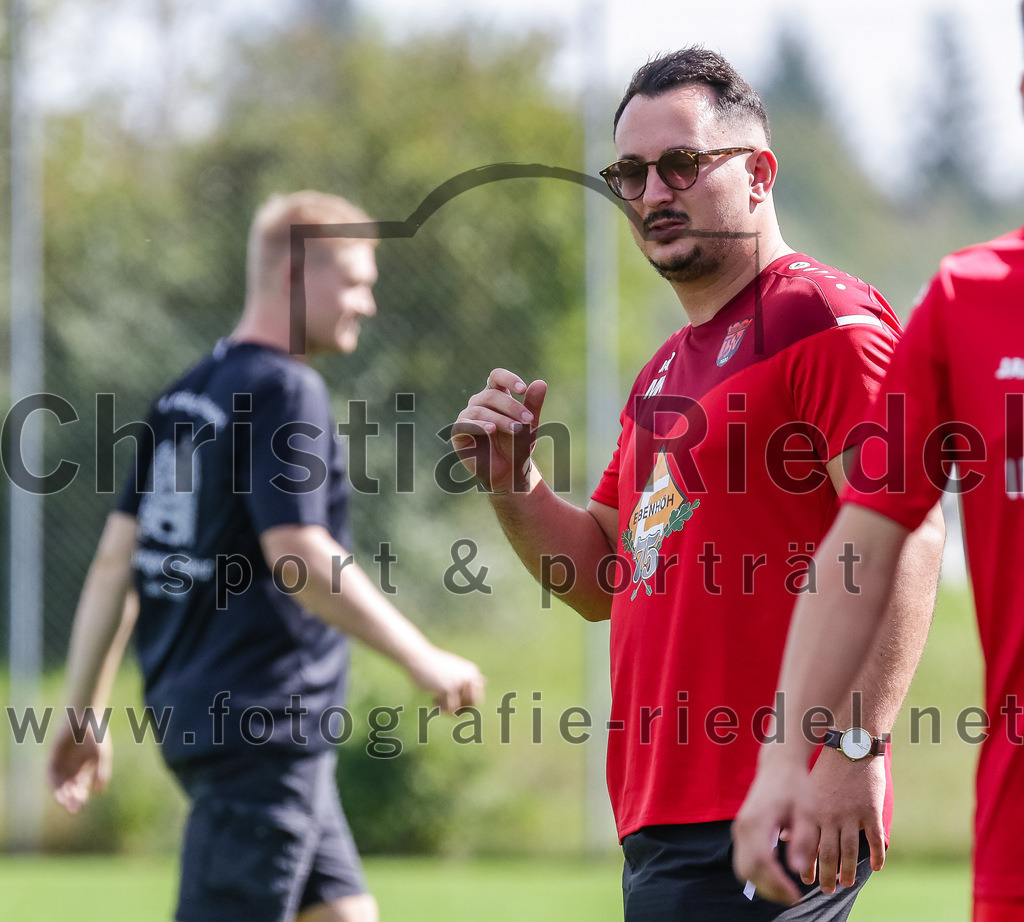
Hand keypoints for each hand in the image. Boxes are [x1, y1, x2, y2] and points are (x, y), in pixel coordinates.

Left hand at [47, 716, 111, 813]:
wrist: (84, 716)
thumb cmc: (97, 734)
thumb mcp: (102, 754)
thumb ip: (101, 771)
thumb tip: (100, 791)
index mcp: (85, 767)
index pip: (81, 787)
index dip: (80, 797)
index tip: (81, 804)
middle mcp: (73, 767)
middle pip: (70, 788)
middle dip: (71, 798)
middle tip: (74, 807)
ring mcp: (62, 762)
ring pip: (60, 784)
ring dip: (62, 794)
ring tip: (66, 801)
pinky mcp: (53, 757)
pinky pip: (51, 774)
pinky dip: (54, 784)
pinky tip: (58, 790)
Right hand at [408, 646, 485, 713]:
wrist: (418, 657)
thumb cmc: (433, 664)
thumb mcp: (453, 668)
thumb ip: (467, 675)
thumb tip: (484, 680)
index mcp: (472, 672)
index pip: (477, 699)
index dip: (465, 705)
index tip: (452, 703)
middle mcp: (470, 677)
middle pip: (471, 705)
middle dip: (458, 709)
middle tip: (444, 705)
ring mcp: (461, 683)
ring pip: (460, 709)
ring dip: (448, 709)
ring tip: (437, 700)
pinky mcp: (450, 688)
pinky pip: (450, 709)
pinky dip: (441, 708)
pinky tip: (433, 699)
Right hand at [451, 369, 546, 493]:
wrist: (510, 471)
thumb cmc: (518, 444)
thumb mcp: (529, 425)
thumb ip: (533, 404)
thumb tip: (541, 383)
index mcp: (495, 396)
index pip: (496, 377)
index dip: (508, 379)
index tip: (523, 390)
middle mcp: (478, 403)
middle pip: (491, 394)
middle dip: (511, 406)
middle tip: (528, 420)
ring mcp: (467, 417)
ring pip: (480, 409)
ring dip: (501, 419)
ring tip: (517, 430)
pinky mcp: (459, 433)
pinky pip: (465, 424)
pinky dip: (479, 425)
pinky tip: (491, 430)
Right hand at [732, 756, 811, 905]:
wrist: (779, 765)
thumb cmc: (796, 787)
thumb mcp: (806, 812)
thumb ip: (802, 841)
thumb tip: (798, 870)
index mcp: (758, 821)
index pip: (761, 862)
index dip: (777, 884)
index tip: (797, 896)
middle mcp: (743, 826)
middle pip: (747, 870)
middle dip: (769, 889)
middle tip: (792, 897)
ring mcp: (739, 828)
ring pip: (742, 868)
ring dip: (762, 884)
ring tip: (786, 890)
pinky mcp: (742, 830)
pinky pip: (743, 859)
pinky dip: (758, 874)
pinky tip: (778, 876)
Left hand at [793, 749, 885, 893]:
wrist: (851, 746)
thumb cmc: (827, 769)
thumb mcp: (807, 789)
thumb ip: (799, 815)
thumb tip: (784, 837)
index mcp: (812, 811)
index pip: (807, 845)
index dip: (807, 865)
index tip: (806, 879)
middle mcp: (831, 816)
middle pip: (829, 854)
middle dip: (827, 875)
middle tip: (828, 890)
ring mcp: (852, 815)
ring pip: (851, 852)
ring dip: (849, 871)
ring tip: (847, 883)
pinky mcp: (871, 812)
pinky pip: (875, 840)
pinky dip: (877, 856)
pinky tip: (876, 867)